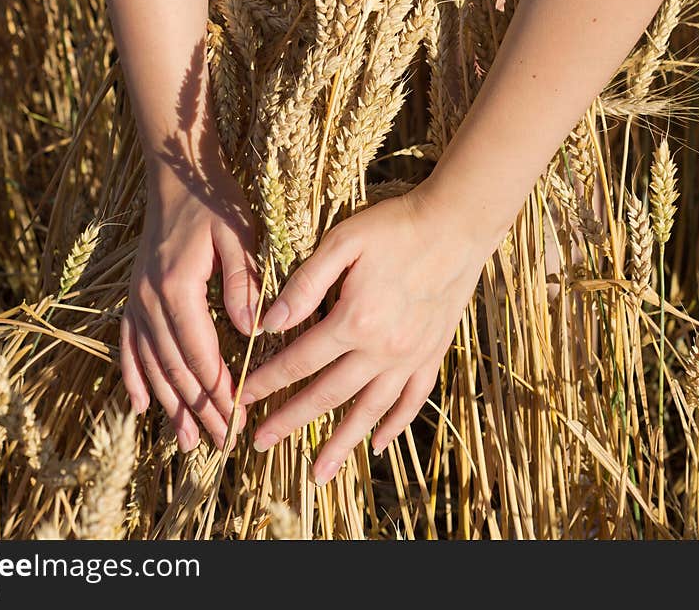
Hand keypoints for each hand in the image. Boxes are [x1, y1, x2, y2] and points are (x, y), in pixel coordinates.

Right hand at [120, 161, 258, 451]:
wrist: (175, 177)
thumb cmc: (215, 204)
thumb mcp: (239, 235)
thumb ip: (243, 282)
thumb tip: (251, 330)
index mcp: (178, 288)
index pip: (200, 354)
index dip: (217, 391)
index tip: (235, 420)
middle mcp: (150, 301)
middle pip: (176, 369)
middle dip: (198, 409)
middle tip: (219, 443)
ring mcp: (137, 301)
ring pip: (152, 366)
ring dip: (170, 405)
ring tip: (184, 442)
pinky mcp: (134, 298)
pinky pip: (129, 346)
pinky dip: (133, 377)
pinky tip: (140, 406)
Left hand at [241, 184, 484, 484]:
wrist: (457, 224)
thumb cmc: (394, 228)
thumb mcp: (342, 243)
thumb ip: (304, 284)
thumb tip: (269, 323)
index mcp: (353, 321)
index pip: (298, 361)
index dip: (267, 381)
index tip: (242, 398)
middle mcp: (382, 349)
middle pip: (327, 394)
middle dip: (290, 420)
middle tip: (261, 443)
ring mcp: (410, 356)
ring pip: (370, 411)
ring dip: (341, 443)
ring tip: (319, 474)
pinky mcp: (432, 354)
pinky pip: (412, 400)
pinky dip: (395, 425)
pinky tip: (379, 444)